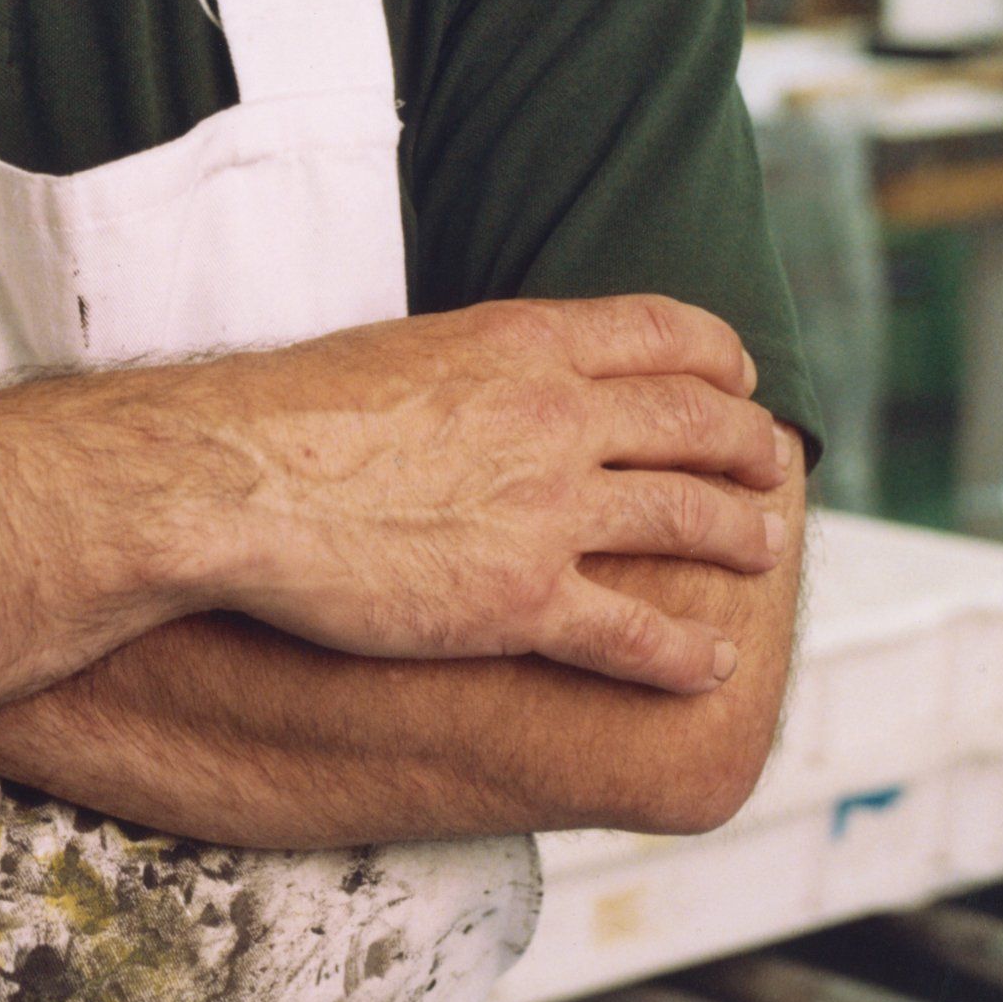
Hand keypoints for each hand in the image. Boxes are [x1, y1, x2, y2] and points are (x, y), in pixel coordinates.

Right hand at [198, 297, 794, 692]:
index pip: (664, 332)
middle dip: (748, 447)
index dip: (718, 358)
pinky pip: (635, 632)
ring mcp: (549, 509)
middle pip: (697, 424)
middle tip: (774, 467)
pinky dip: (685, 654)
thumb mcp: (400, 353)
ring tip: (765, 550)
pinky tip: (710, 669)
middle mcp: (558, 416)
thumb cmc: (284, 417)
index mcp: (527, 343)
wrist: (229, 482)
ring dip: (742, 537)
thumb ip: (472, 367)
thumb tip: (488, 382)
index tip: (739, 379)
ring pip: (688, 518)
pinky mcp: (522, 598)